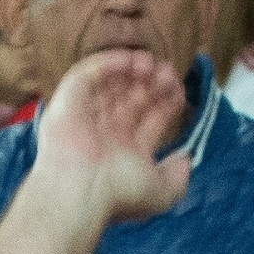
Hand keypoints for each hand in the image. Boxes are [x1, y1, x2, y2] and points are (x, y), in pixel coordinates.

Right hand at [30, 46, 195, 229]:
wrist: (79, 192)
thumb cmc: (118, 194)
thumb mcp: (162, 192)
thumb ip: (178, 177)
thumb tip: (186, 159)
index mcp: (125, 151)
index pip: (149, 117)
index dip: (165, 101)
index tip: (178, 90)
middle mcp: (105, 133)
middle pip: (132, 98)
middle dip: (152, 83)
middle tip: (167, 71)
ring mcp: (85, 117)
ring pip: (111, 84)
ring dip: (132, 70)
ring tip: (151, 64)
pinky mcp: (67, 102)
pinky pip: (87, 74)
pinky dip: (109, 63)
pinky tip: (130, 59)